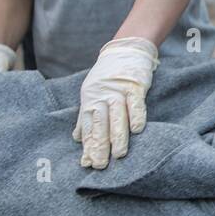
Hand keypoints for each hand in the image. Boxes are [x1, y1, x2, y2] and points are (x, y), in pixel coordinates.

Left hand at [73, 36, 158, 168]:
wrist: (125, 50)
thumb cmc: (109, 77)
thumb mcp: (92, 93)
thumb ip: (87, 116)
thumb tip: (77, 138)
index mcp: (90, 100)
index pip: (88, 126)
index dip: (88, 145)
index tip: (87, 163)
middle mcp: (102, 96)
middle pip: (100, 124)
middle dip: (100, 146)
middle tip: (100, 165)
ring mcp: (118, 90)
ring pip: (117, 115)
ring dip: (118, 135)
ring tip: (119, 154)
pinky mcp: (135, 85)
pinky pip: (136, 102)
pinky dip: (136, 115)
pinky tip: (137, 130)